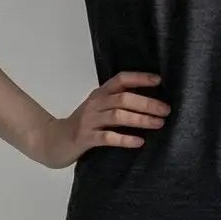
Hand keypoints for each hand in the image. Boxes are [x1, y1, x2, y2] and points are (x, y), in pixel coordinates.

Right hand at [34, 70, 170, 168]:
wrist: (54, 141)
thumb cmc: (83, 125)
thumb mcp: (98, 108)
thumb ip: (117, 102)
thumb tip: (150, 100)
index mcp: (100, 94)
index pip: (120, 79)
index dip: (139, 78)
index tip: (158, 81)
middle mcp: (95, 104)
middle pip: (123, 98)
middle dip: (147, 103)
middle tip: (166, 110)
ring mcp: (89, 121)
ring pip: (118, 116)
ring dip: (141, 119)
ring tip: (158, 124)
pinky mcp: (86, 138)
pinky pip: (108, 137)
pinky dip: (125, 139)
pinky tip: (139, 142)